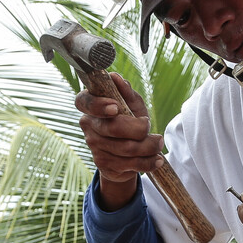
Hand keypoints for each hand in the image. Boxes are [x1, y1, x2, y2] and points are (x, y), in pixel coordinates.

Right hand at [76, 73, 162, 209]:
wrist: (126, 153)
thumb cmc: (129, 120)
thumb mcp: (131, 105)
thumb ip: (126, 93)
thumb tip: (116, 78)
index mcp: (90, 104)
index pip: (84, 102)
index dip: (98, 105)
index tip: (116, 108)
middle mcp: (88, 124)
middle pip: (113, 128)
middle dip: (139, 129)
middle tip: (150, 126)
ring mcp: (93, 146)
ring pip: (125, 148)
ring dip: (148, 146)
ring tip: (158, 143)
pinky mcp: (102, 164)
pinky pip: (129, 164)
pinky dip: (148, 162)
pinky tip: (157, 159)